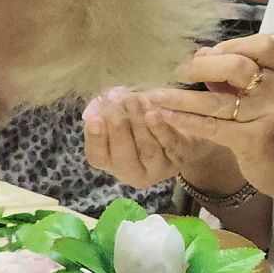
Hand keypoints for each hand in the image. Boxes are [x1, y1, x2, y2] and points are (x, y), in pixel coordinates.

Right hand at [83, 87, 202, 187]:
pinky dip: (160, 129)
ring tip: (132, 100)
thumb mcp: (121, 111)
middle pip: (122, 157)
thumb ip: (104, 110)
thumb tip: (91, 112)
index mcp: (111, 162)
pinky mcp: (180, 158)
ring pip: (147, 150)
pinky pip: (169, 145)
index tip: (94, 119)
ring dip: (138, 124)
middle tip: (115, 103)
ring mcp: (158, 168)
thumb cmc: (142, 119)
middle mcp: (133, 171)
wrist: (182, 126)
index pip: (98, 156)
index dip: (95, 139)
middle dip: (118, 128)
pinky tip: (153, 113)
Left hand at [145, 34, 273, 198]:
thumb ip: (234, 76)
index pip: (262, 45)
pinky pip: (212, 126)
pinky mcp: (253, 140)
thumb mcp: (263, 95)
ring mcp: (268, 115)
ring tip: (155, 95)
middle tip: (177, 73)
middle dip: (200, 68)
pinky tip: (166, 116)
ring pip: (217, 101)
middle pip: (236, 66)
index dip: (232, 45)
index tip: (208, 54)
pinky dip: (186, 120)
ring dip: (181, 97)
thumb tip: (200, 53)